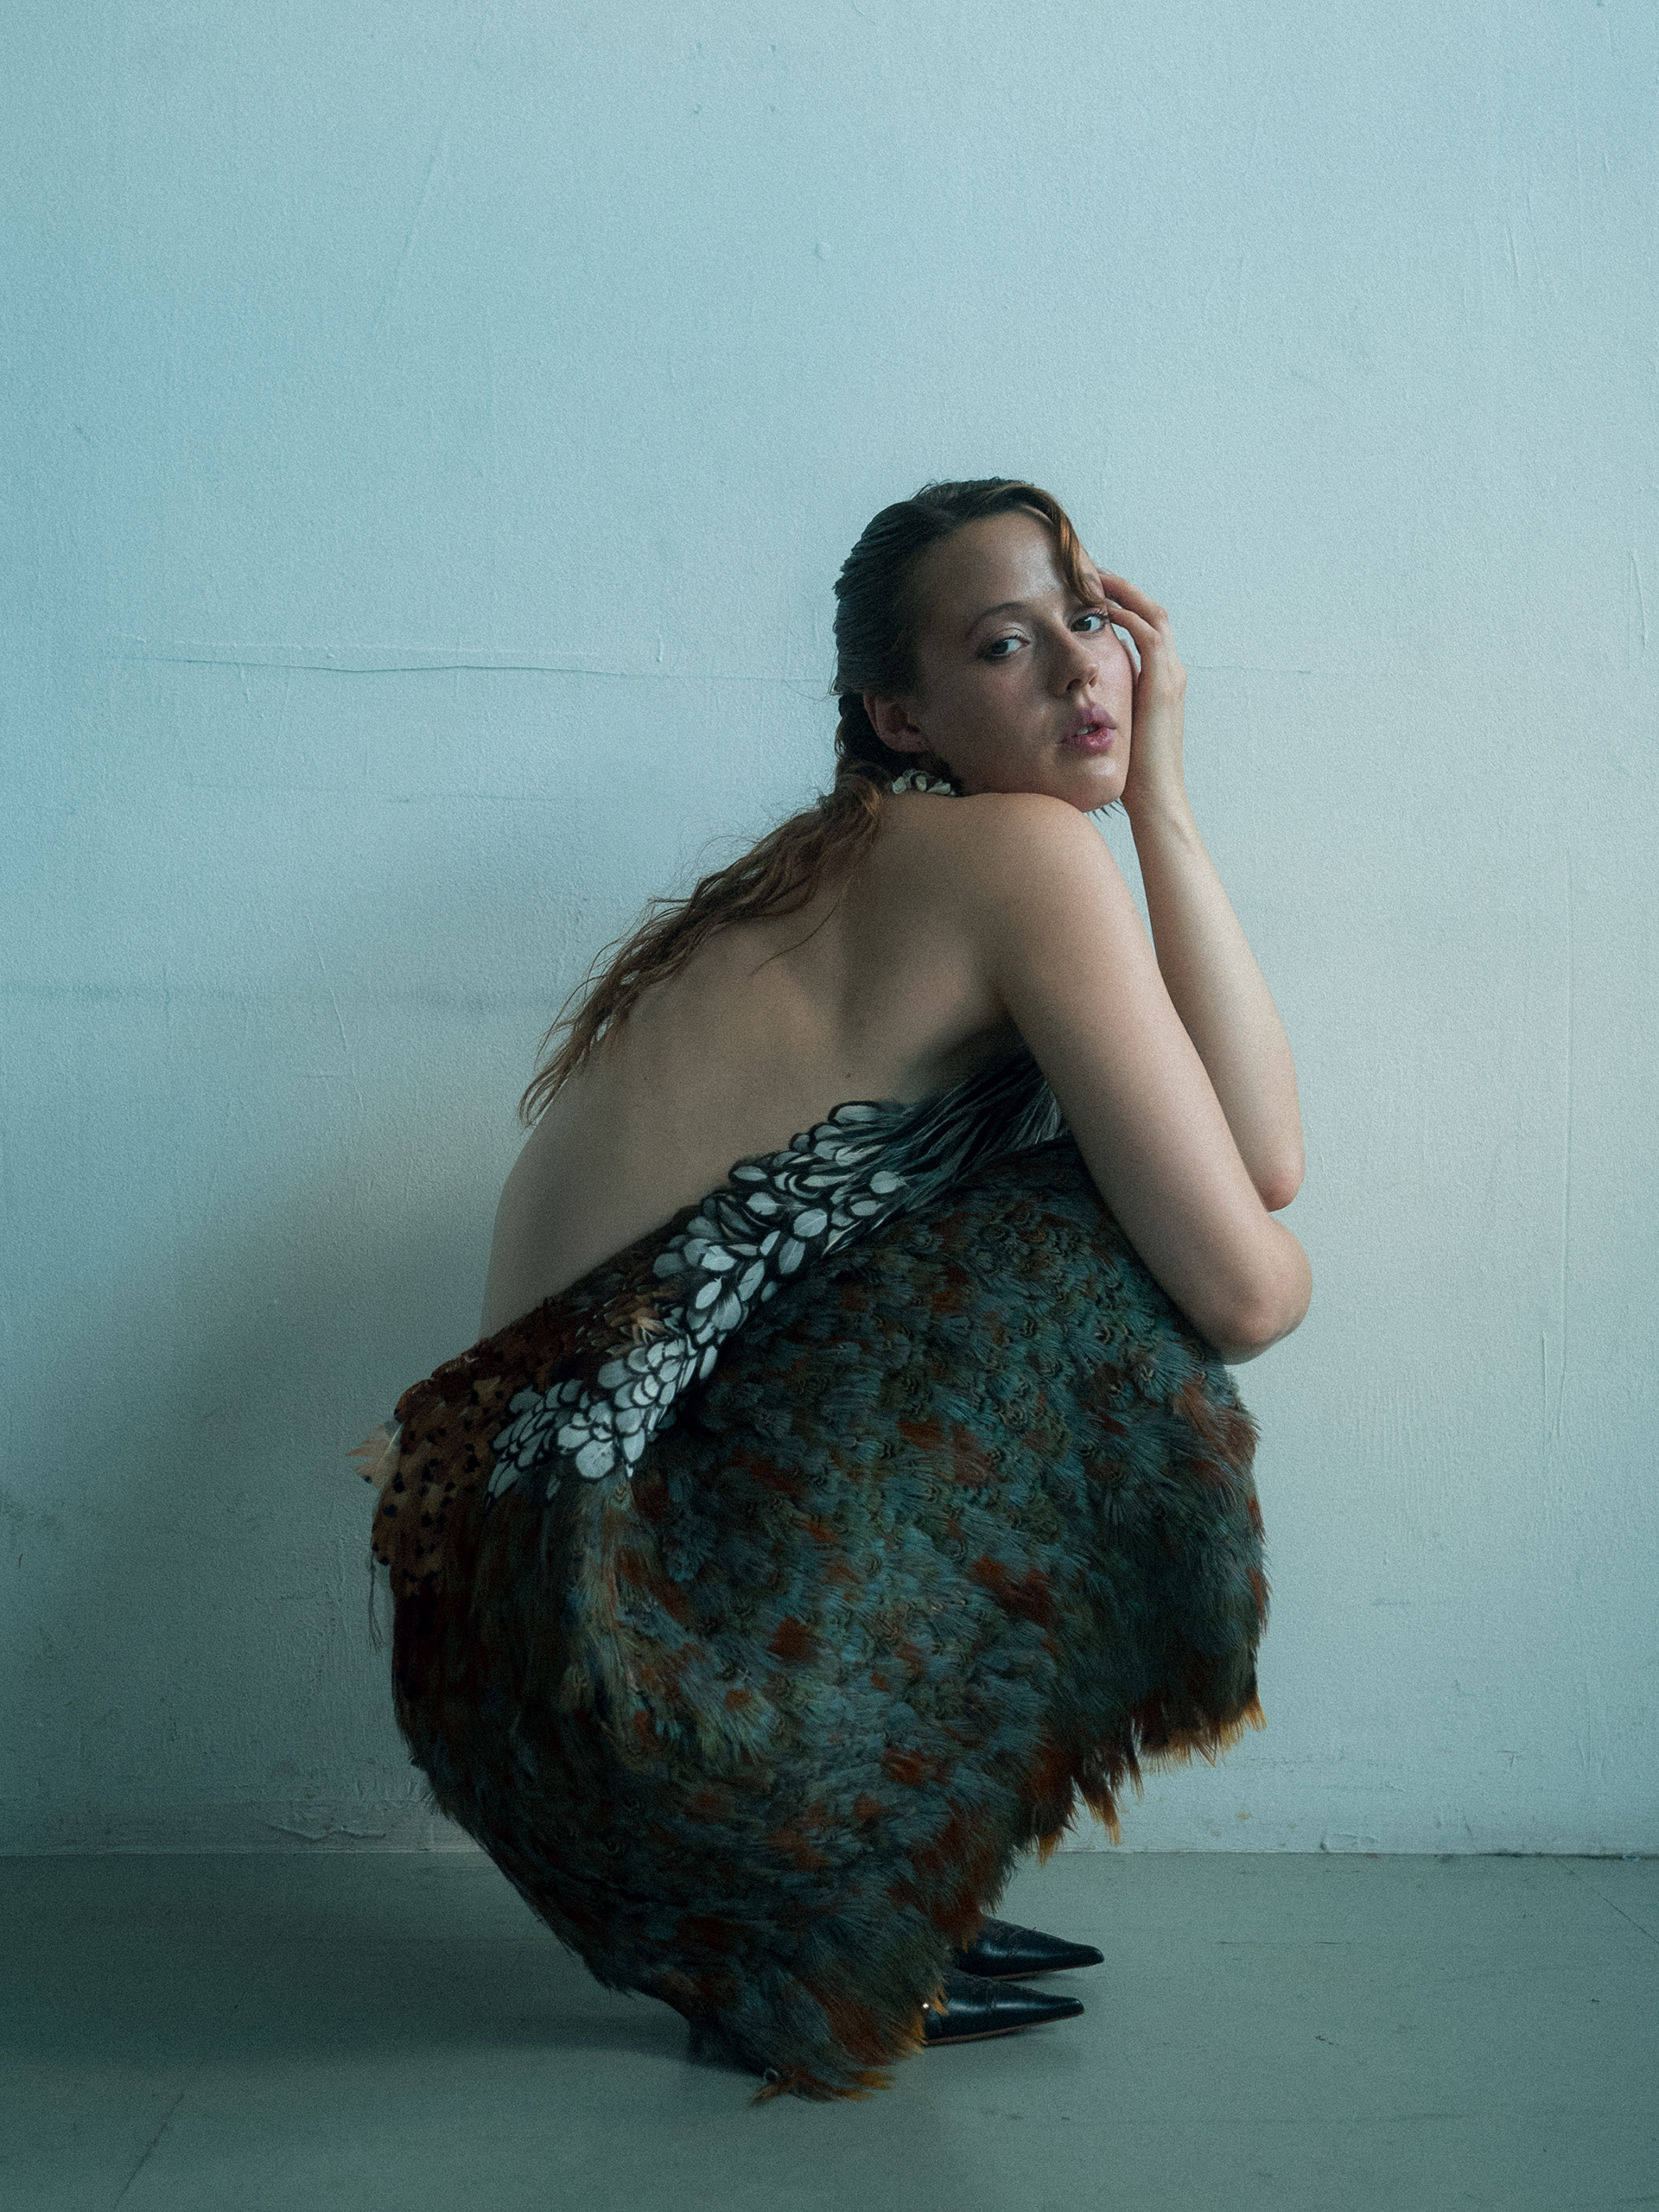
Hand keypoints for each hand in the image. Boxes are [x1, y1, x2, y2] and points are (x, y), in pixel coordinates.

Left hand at [1096, 572, 1187, 819]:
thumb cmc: (1132, 771)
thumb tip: (1077, 696)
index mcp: (1161, 679)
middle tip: (1091, 571)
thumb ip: (1106, 704)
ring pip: (1154, 615)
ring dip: (1125, 593)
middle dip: (1123, 588)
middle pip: (1152, 611)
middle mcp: (1171, 671)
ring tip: (1095, 578)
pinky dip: (1131, 616)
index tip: (1091, 592)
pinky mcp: (1164, 684)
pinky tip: (1105, 608)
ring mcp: (1171, 676)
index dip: (1122, 605)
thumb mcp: (1117, 726)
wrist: (1155, 796)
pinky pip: (1150, 636)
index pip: (1146, 627)